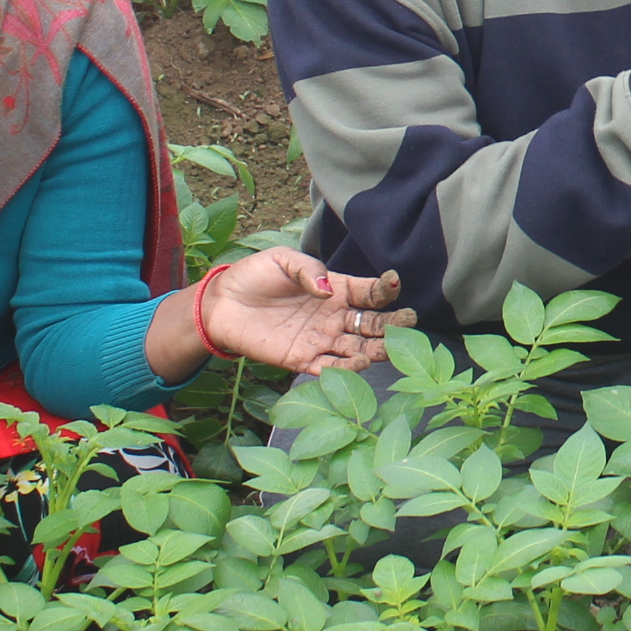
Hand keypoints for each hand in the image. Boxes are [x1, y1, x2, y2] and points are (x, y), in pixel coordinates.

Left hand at [195, 250, 412, 374]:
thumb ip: (308, 270)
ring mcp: (321, 340)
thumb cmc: (255, 276)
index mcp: (336, 289)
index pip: (369, 292)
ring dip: (375, 349)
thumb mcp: (282, 260)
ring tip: (388, 348)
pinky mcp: (302, 360)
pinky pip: (329, 368)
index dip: (384, 289)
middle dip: (393, 323)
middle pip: (372, 324)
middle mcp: (335, 317)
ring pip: (358, 348)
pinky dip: (345, 370)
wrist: (222, 304)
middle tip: (408, 322)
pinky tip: (358, 364)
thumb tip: (329, 288)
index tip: (393, 284)